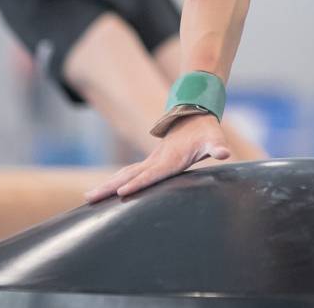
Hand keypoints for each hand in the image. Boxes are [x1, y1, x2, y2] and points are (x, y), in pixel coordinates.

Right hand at [85, 113, 229, 201]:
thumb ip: (218, 146)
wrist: (194, 114)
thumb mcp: (214, 138)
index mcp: (170, 159)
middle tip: (89, 198)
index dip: (138, 183)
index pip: (152, 174)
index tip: (121, 192)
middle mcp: (156, 161)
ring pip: (124, 174)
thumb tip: (225, 152)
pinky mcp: (150, 163)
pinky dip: (115, 182)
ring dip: (107, 185)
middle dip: (109, 187)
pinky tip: (105, 191)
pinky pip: (129, 174)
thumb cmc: (206, 131)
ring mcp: (151, 161)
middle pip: (129, 176)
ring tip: (88, 197)